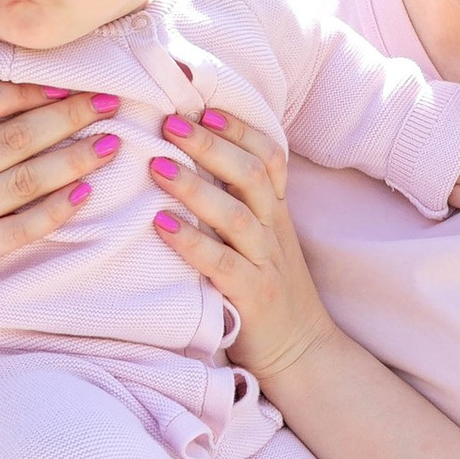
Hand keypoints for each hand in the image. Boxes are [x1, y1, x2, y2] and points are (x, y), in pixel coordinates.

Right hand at [0, 77, 126, 317]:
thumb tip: (34, 94)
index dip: (23, 90)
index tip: (65, 86)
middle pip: (13, 139)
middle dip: (67, 118)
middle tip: (108, 104)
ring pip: (23, 181)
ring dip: (73, 160)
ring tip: (109, 145)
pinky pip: (19, 228)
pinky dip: (55, 210)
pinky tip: (85, 193)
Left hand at [147, 107, 339, 385]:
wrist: (302, 351)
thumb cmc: (264, 290)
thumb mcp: (259, 241)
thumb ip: (235, 205)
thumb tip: (185, 163)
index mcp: (276, 213)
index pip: (269, 157)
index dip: (240, 128)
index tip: (203, 107)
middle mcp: (274, 231)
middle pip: (251, 175)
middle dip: (211, 145)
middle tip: (169, 123)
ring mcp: (266, 263)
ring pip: (237, 214)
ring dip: (195, 187)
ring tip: (157, 165)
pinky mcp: (253, 296)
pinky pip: (223, 263)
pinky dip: (192, 241)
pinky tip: (161, 224)